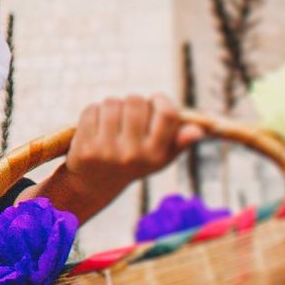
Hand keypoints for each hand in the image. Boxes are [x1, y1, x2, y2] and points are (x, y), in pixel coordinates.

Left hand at [47, 94, 199, 226]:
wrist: (95, 184)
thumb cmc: (134, 162)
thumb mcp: (160, 156)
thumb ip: (179, 141)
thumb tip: (198, 130)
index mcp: (156, 155)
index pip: (167, 113)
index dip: (161, 100)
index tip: (155, 101)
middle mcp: (133, 154)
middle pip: (136, 101)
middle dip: (133, 103)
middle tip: (130, 115)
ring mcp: (107, 151)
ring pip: (112, 102)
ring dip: (112, 107)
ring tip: (113, 123)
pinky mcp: (85, 147)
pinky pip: (92, 109)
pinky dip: (94, 113)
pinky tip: (97, 128)